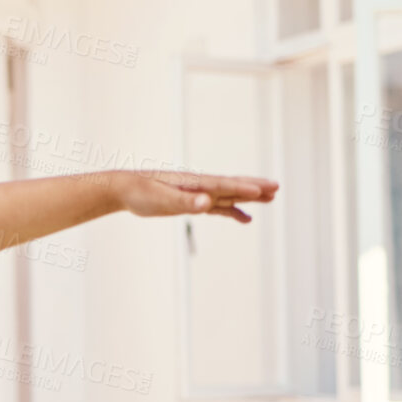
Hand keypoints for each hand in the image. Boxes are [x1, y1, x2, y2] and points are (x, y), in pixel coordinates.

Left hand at [117, 171, 277, 222]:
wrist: (124, 189)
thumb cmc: (141, 192)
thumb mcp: (162, 199)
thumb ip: (186, 202)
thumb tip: (207, 203)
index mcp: (194, 183)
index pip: (224, 185)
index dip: (244, 188)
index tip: (265, 190)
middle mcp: (199, 187)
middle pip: (232, 186)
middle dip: (254, 187)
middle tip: (277, 188)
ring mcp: (197, 194)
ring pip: (228, 196)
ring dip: (249, 198)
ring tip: (271, 199)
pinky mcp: (191, 203)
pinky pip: (217, 207)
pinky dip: (232, 211)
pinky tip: (244, 218)